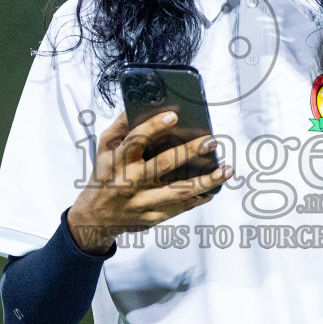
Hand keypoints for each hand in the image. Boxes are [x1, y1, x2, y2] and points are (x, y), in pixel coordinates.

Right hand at [68, 112, 231, 254]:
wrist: (94, 217)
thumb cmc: (104, 174)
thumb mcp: (104, 148)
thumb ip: (120, 126)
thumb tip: (138, 105)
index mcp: (117, 160)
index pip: (136, 140)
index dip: (154, 126)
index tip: (174, 115)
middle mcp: (130, 181)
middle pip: (163, 164)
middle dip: (190, 152)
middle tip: (212, 140)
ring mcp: (142, 202)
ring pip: (179, 191)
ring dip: (206, 181)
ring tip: (227, 169)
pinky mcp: (152, 218)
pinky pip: (180, 208)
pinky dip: (199, 198)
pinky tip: (214, 189)